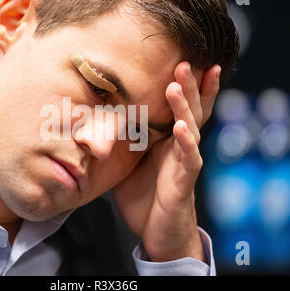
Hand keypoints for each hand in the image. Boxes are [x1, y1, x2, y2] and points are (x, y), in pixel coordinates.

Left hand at [112, 62, 220, 261]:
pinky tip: (183, 128)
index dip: (189, 86)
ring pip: (192, 128)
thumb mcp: (129, 162)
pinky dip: (186, 143)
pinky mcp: (184, 182)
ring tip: (177, 85)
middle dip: (189, 85)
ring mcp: (185, 162)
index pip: (182, 107)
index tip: (189, 59)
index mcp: (169, 140)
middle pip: (191, 110)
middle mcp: (181, 146)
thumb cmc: (144, 196)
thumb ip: (123, 139)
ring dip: (185, 106)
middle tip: (185, 60)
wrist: (157, 231)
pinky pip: (189, 159)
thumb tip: (97, 118)